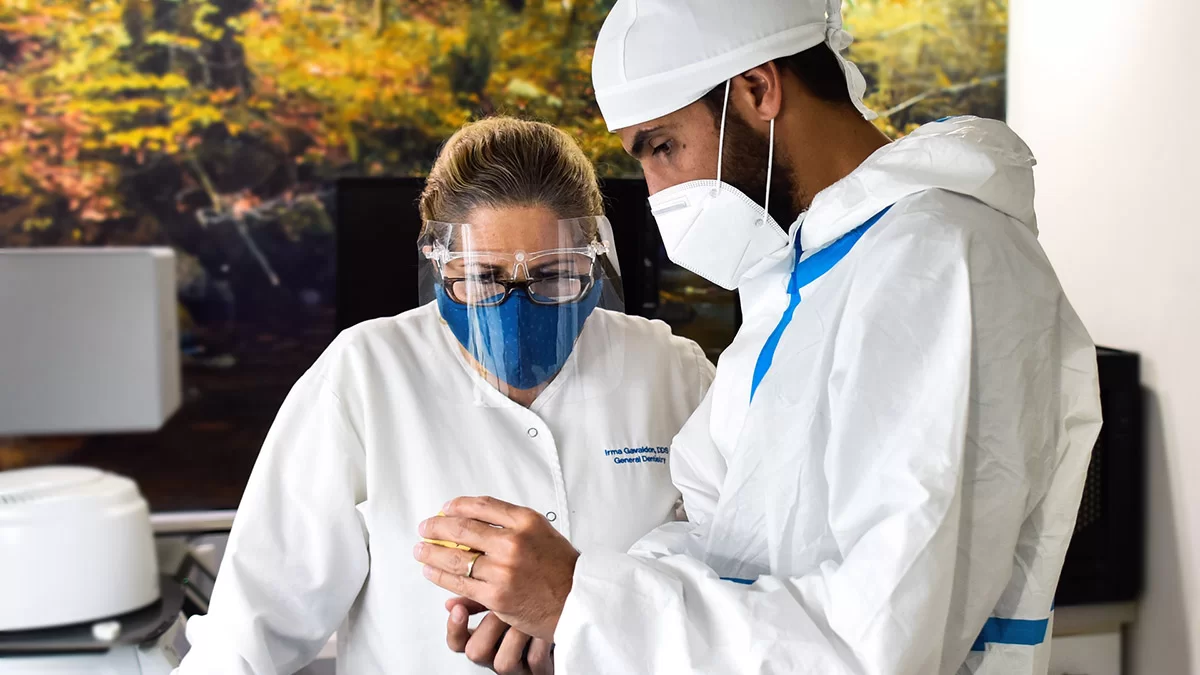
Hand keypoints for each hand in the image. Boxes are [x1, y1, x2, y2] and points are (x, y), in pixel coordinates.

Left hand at [414, 496, 578, 640]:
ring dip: (431, 552)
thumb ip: (514, 525)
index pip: (482, 506)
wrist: (579, 602)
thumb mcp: (544, 533)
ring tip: (421, 550)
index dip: (457, 505)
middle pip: (462, 528)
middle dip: (436, 527)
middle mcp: (513, 542)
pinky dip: (440, 576)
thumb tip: (477, 520)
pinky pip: (459, 582)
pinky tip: (431, 572)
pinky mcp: (495, 595)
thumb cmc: (564, 570)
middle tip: (426, 527)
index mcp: (526, 522)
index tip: (446, 508)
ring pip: (455, 557)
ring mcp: (503, 569)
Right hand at [445, 597, 552, 674]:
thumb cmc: (535, 613)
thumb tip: (451, 601)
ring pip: (503, 662)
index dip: (455, 628)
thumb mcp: (505, 605)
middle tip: (505, 606)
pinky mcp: (539, 671)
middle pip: (476, 652)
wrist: (570, 622)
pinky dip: (540, 642)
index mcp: (486, 640)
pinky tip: (546, 629)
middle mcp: (498, 657)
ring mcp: (518, 668)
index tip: (458, 609)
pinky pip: (533, 660)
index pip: (457, 642)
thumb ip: (480, 600)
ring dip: (518, 633)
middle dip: (492, 624)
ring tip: (530, 616)